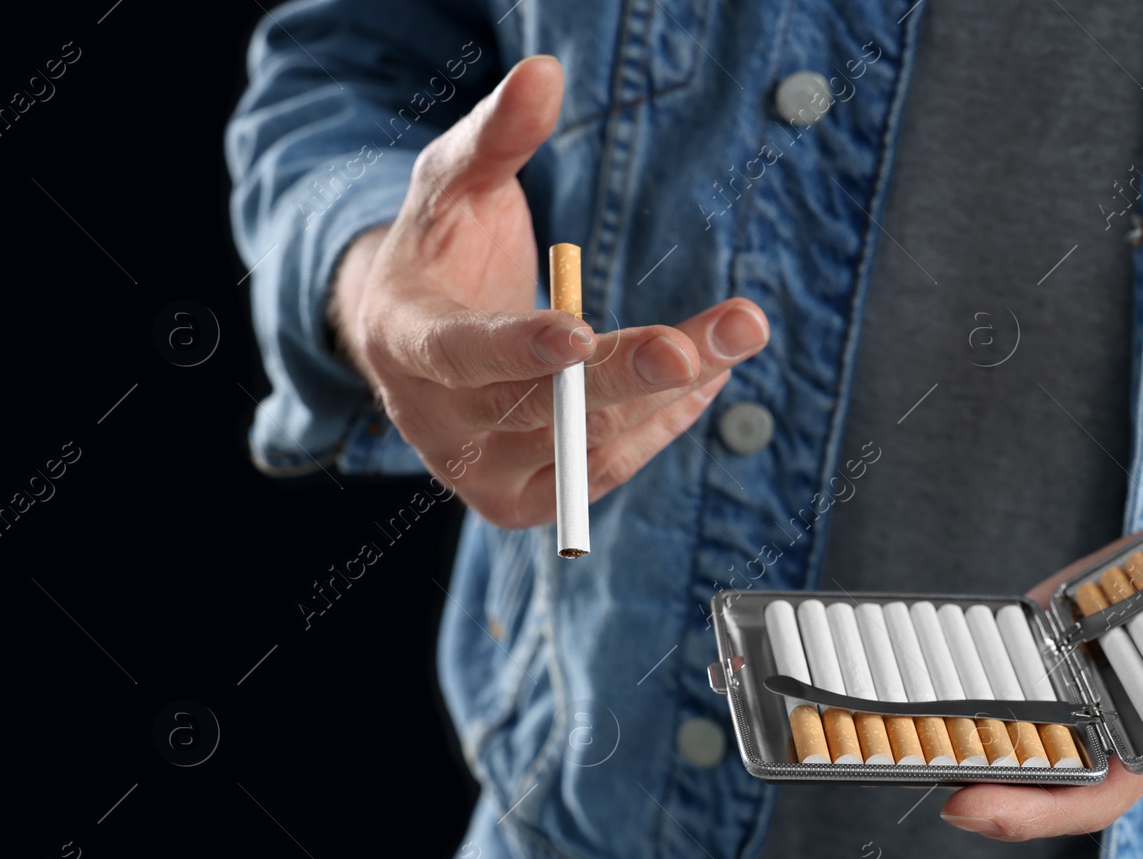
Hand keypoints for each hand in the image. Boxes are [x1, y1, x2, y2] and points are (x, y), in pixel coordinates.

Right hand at [330, 56, 769, 527]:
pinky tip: (708, 374)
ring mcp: (482, 475)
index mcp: (405, 342)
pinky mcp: (526, 502)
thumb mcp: (451, 184)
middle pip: (549, 409)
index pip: (463, 354)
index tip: (580, 331)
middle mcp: (438, 424)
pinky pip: (611, 468)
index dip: (522, 347)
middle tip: (724, 336)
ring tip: (738, 331)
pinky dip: (665, 420)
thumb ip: (496, 136)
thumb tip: (545, 73)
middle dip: (640, 371)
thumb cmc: (436, 253)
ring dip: (674, 391)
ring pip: (593, 445)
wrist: (413, 346)